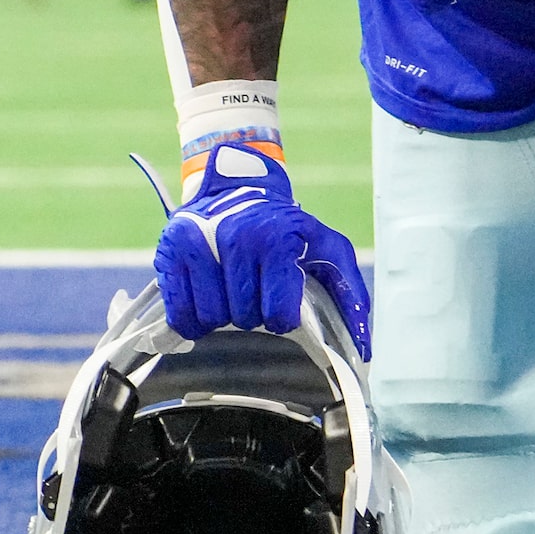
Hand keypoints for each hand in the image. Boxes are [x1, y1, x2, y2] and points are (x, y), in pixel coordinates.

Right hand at [153, 140, 370, 357]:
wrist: (238, 184)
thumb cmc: (287, 226)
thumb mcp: (328, 248)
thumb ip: (350, 294)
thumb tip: (364, 348)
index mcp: (276, 239)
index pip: (278, 315)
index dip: (280, 318)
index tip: (280, 306)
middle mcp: (235, 238)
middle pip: (243, 318)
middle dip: (252, 314)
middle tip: (254, 293)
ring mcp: (198, 244)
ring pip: (209, 318)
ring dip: (223, 316)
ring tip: (231, 292)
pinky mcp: (170, 251)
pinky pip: (180, 313)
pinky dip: (193, 318)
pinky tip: (207, 298)